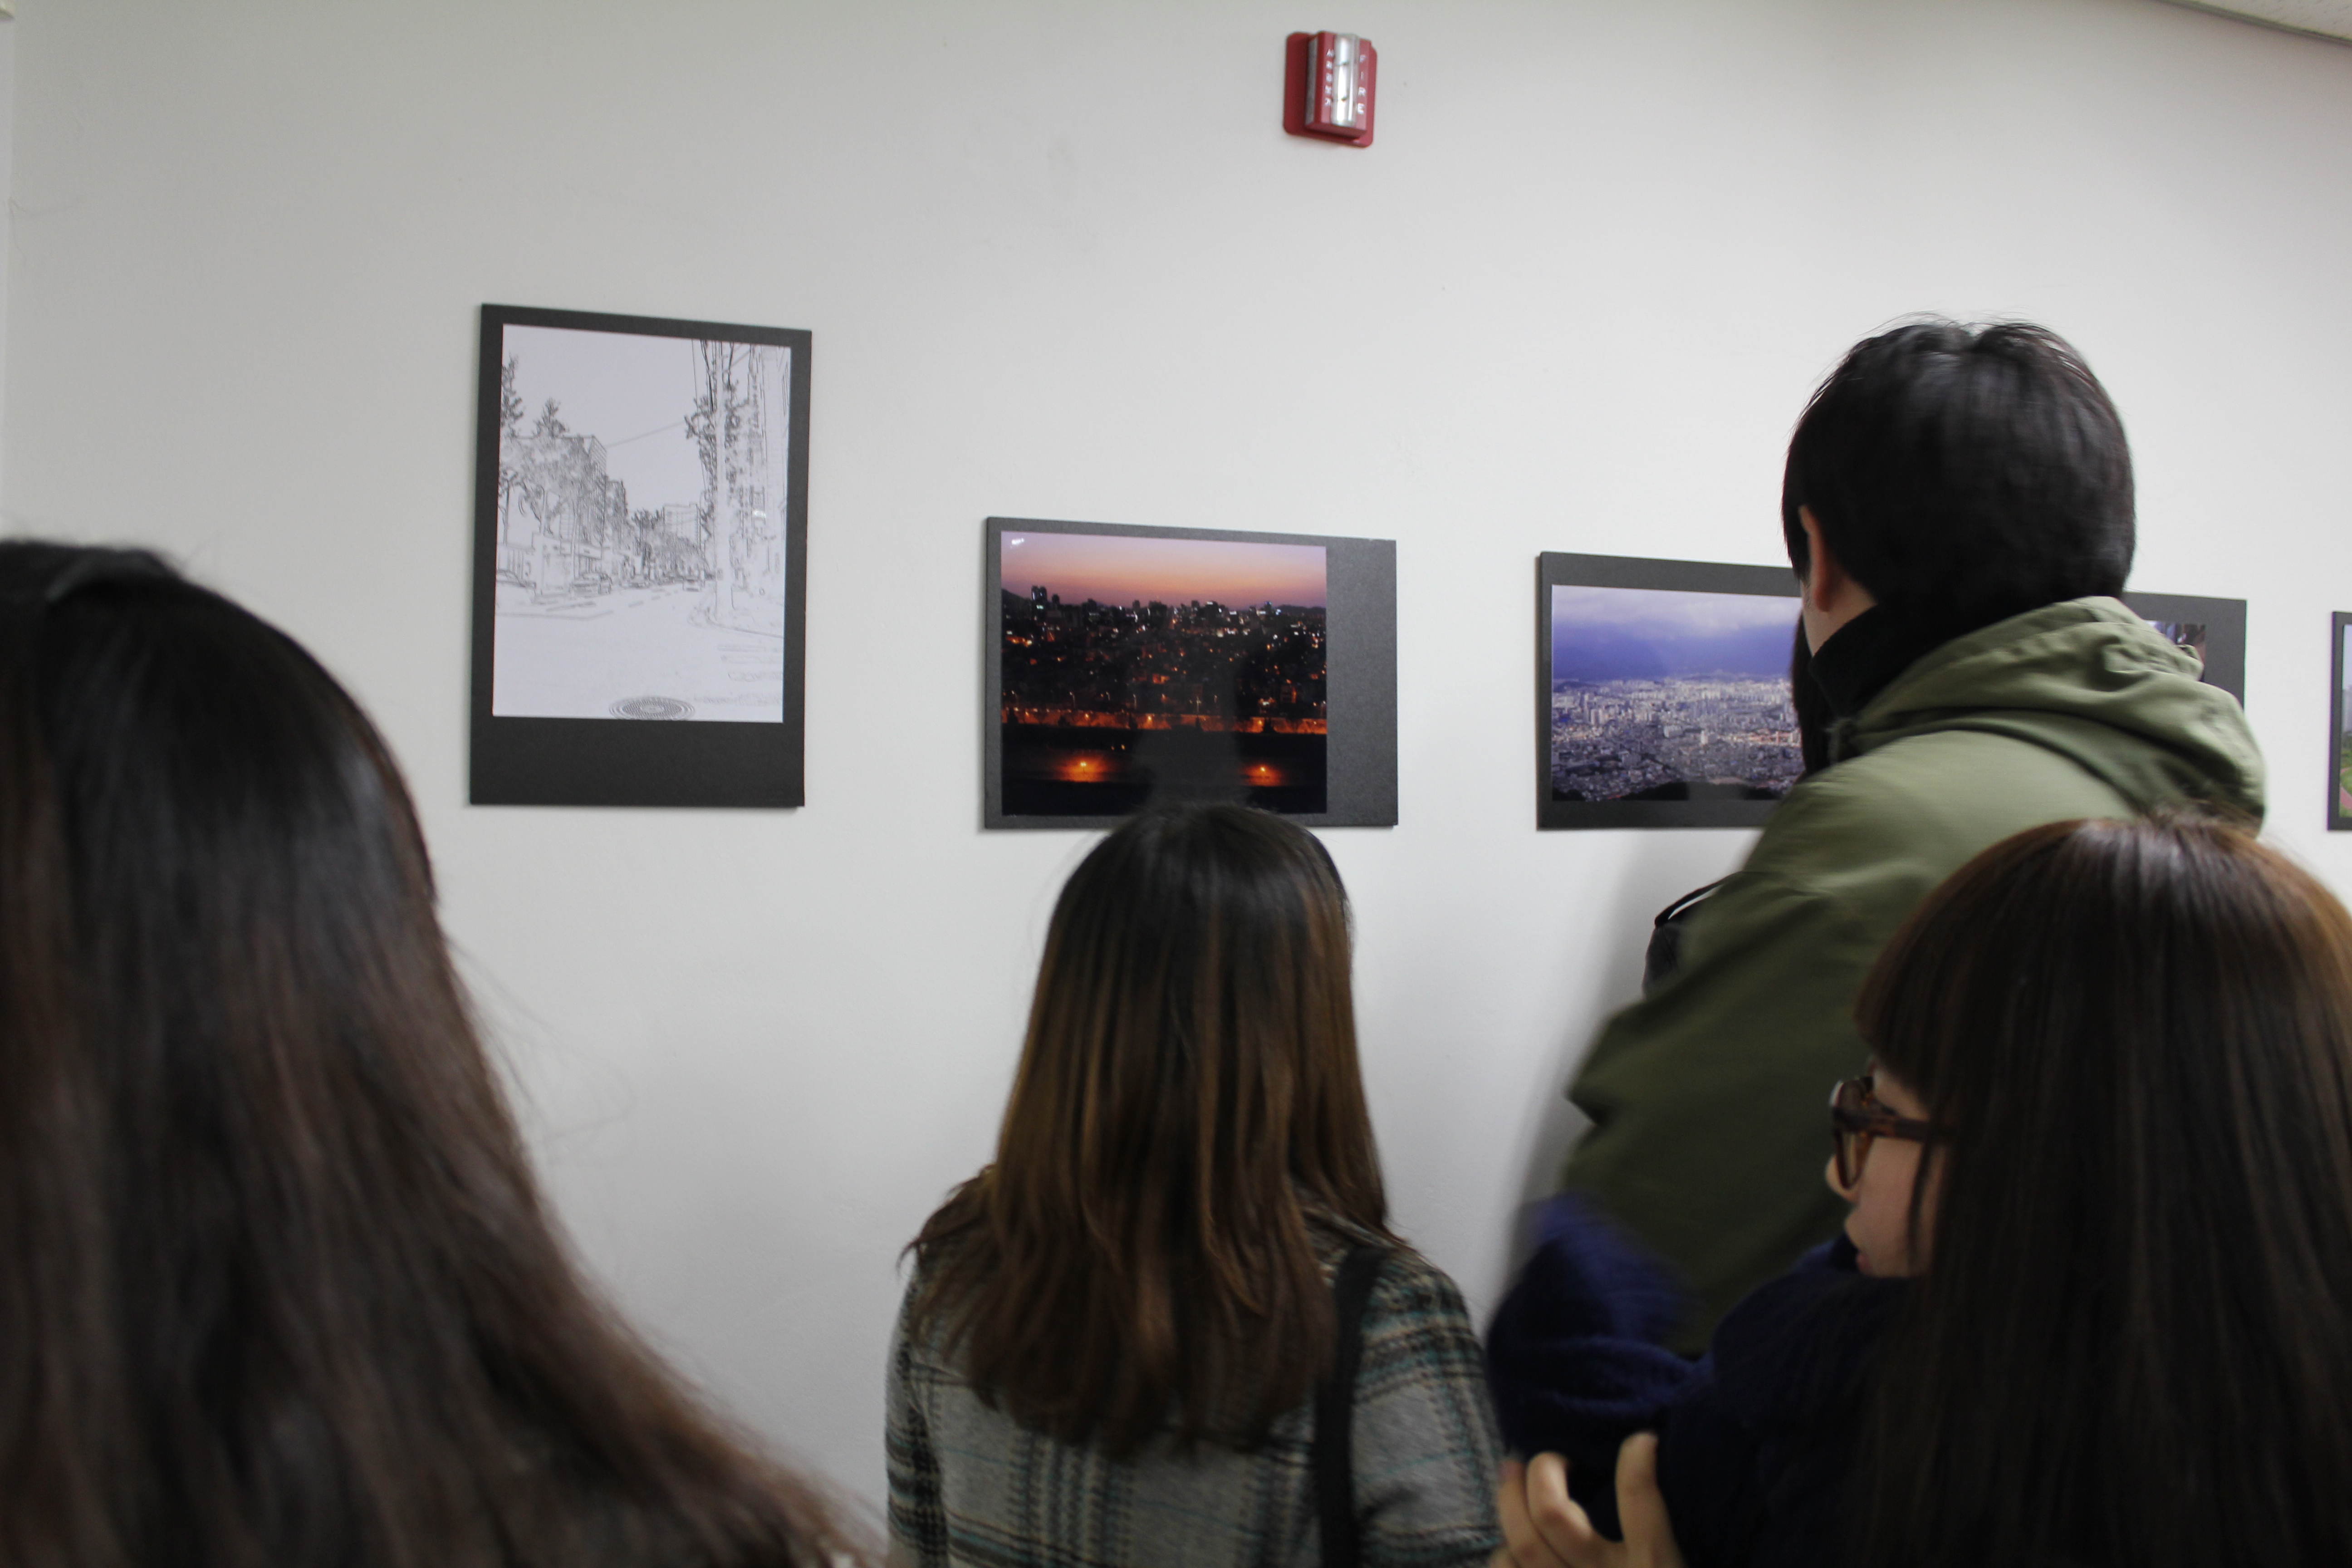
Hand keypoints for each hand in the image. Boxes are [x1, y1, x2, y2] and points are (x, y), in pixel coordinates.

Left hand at [1489, 1434, 1686, 1567]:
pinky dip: (1503, 1558)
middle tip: (1542, 1456)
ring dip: (1511, 1508)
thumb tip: (1654, 1460)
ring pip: (1521, 1548)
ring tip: (1515, 1485)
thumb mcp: (1681, 1566)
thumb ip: (1665, 1536)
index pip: (1641, 1500)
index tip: (1642, 1440)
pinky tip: (1512, 1546)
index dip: (1636, 1460)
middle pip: (1553, 1516)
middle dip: (1541, 1471)